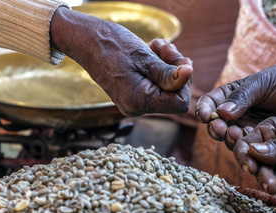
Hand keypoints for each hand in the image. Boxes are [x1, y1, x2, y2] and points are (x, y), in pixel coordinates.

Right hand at [50, 8, 192, 116]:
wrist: (86, 41)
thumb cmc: (112, 45)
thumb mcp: (145, 57)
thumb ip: (168, 73)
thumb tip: (189, 75)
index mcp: (138, 102)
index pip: (178, 103)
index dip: (184, 82)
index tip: (180, 61)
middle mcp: (136, 108)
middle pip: (173, 96)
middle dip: (176, 71)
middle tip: (168, 49)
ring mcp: (135, 102)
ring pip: (166, 88)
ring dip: (168, 65)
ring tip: (158, 46)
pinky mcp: (134, 94)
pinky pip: (155, 85)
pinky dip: (158, 67)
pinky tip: (152, 50)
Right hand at [194, 63, 275, 149]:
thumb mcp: (266, 83)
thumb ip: (244, 97)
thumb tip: (222, 112)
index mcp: (236, 96)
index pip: (213, 103)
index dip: (206, 109)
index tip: (206, 116)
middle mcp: (242, 116)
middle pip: (221, 126)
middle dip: (218, 129)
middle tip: (221, 130)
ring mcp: (254, 132)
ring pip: (236, 142)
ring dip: (233, 143)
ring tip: (237, 140)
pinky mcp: (269, 147)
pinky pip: (255, 154)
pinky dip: (251, 156)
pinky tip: (252, 154)